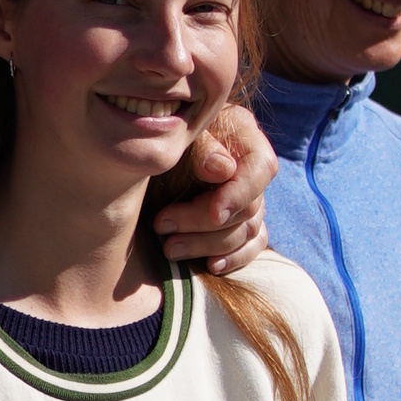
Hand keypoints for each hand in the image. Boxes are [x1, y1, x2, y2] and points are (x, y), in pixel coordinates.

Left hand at [154, 96, 274, 274]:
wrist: (139, 153)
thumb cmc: (157, 138)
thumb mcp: (176, 137)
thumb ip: (200, 149)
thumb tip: (223, 170)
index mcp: (242, 135)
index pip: (261, 168)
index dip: (240, 193)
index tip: (214, 212)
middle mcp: (251, 167)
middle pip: (249, 206)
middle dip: (204, 222)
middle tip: (162, 225)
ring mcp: (249, 196)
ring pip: (247, 231)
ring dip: (208, 244)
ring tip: (169, 248)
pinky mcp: (241, 222)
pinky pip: (252, 245)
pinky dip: (234, 258)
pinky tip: (209, 265)